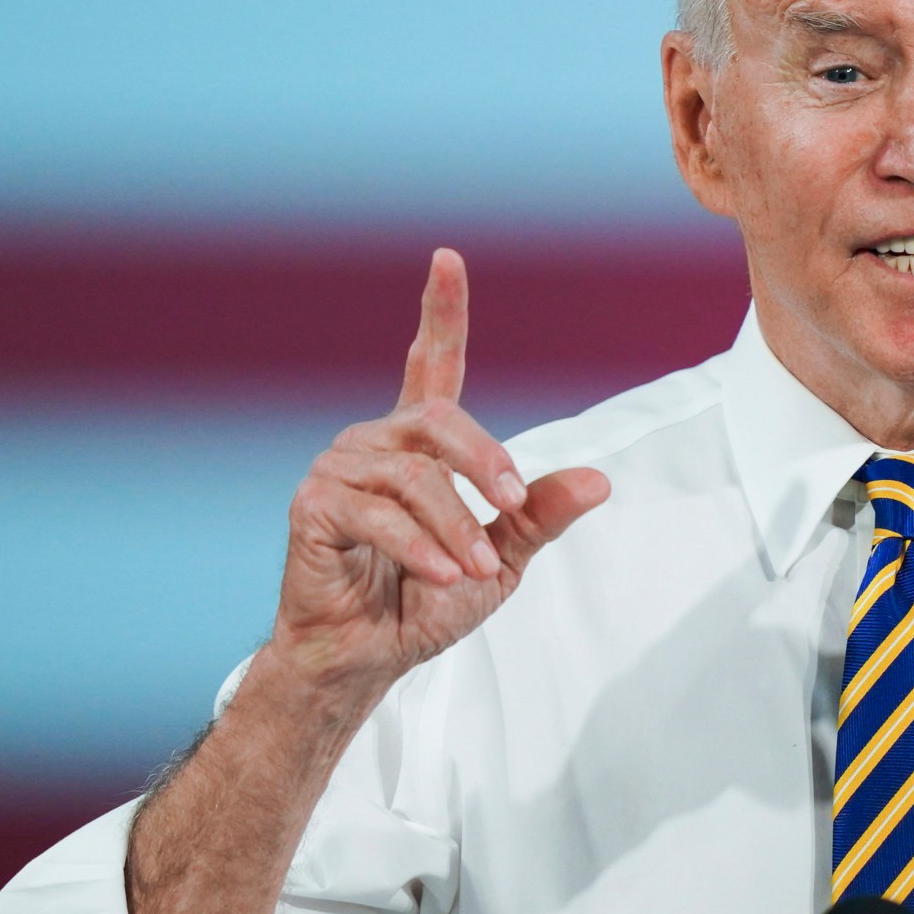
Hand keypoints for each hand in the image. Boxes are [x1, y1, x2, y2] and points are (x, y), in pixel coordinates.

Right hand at [269, 248, 608, 696]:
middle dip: (485, 461)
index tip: (448, 257)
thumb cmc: (428, 602)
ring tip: (475, 570)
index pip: (432, 362)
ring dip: (456, 527)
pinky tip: (444, 576)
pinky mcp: (313, 505)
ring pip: (414, 475)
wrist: (370, 656)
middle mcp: (376, 442)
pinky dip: (420, 547)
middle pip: (440, 418)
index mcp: (420, 445)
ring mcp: (339, 469)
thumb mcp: (503, 557)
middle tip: (512, 506)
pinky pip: (377, 513)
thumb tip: (600, 480)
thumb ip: (540, 514)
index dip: (441, 310)